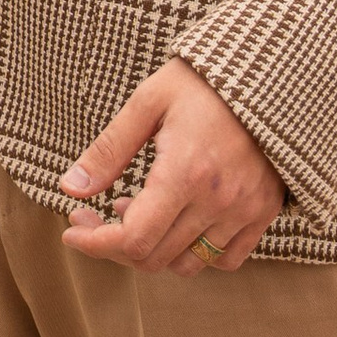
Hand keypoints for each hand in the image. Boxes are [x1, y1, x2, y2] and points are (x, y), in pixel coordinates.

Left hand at [59, 59, 283, 273]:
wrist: (268, 72)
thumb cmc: (201, 81)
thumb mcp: (147, 102)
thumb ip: (108, 150)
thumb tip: (69, 188)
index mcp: (184, 172)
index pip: (133, 238)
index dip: (95, 243)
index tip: (72, 230)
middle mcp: (217, 200)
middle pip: (155, 257)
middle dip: (114, 245)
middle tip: (97, 216)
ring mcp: (244, 211)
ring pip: (188, 264)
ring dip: (154, 249)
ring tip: (138, 211)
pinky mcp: (263, 212)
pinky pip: (226, 260)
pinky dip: (195, 254)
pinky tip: (178, 222)